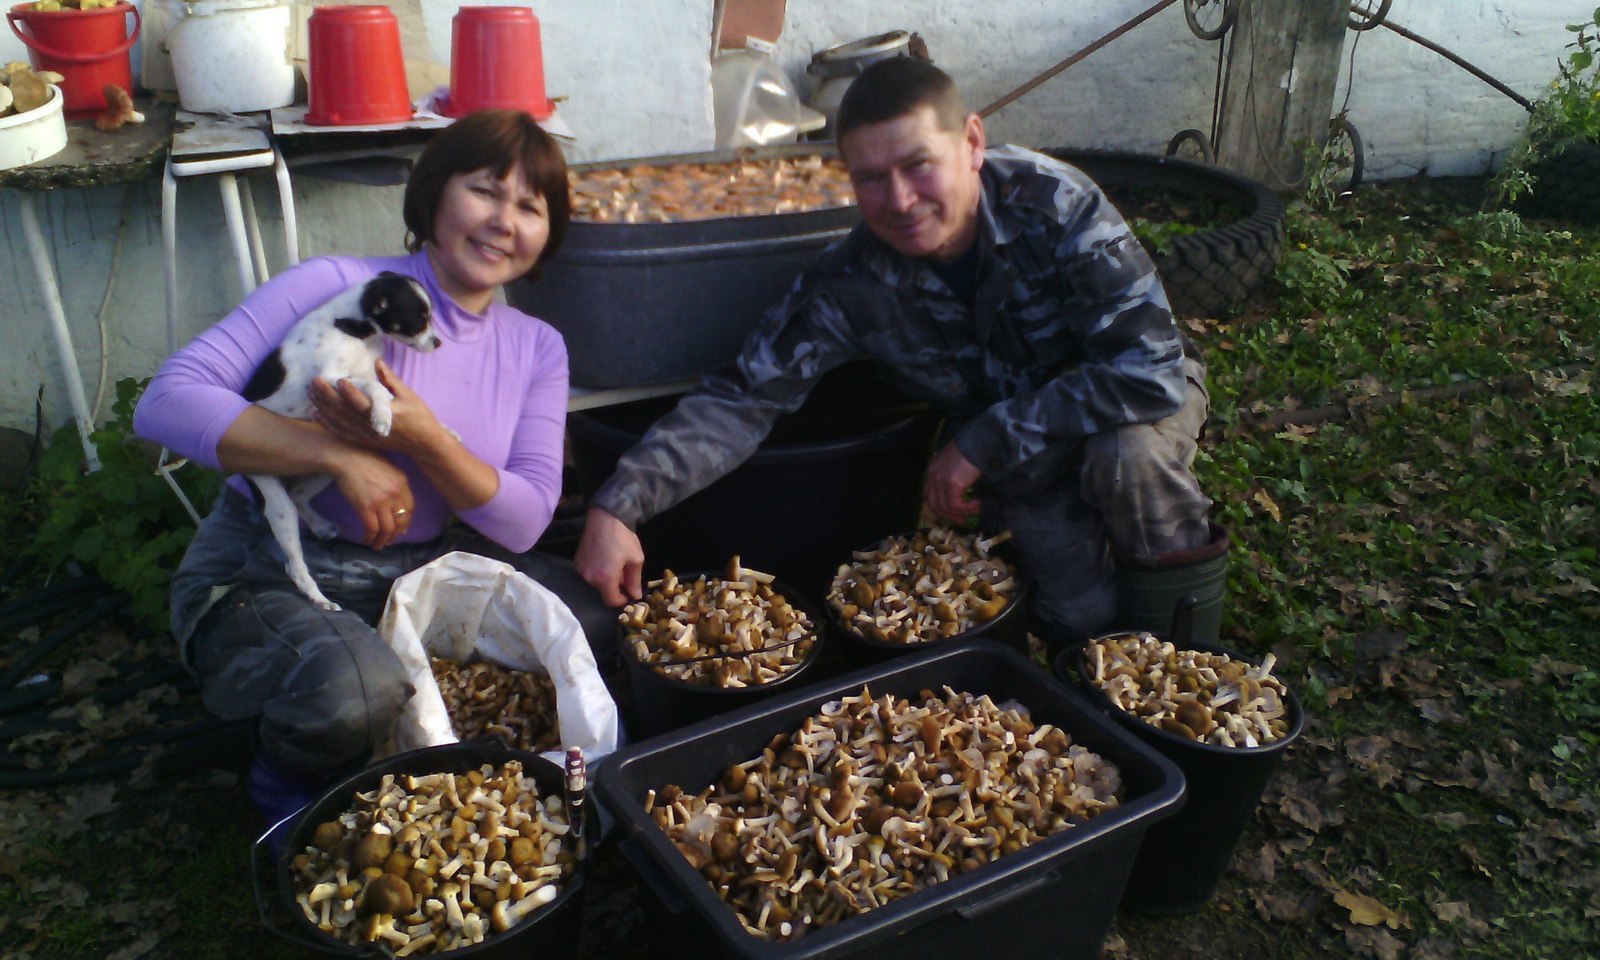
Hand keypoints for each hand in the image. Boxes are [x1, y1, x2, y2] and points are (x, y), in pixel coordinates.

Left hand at [311, 360, 448, 456]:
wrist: (424, 444)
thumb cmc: (419, 417)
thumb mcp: (409, 396)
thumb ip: (390, 380)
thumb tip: (377, 361)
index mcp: (386, 415)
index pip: (363, 403)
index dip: (350, 392)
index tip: (339, 380)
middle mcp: (373, 428)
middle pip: (345, 412)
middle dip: (328, 396)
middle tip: (315, 381)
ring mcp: (367, 437)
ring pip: (340, 422)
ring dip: (324, 408)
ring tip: (311, 393)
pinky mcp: (364, 442)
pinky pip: (341, 433)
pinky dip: (328, 424)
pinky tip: (316, 414)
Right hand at [328, 448, 415, 548]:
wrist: (346, 457)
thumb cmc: (364, 460)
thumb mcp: (388, 469)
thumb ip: (395, 486)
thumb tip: (397, 508)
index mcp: (403, 483)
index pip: (410, 509)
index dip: (405, 522)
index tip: (400, 530)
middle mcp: (395, 493)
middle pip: (401, 521)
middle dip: (395, 534)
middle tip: (388, 540)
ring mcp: (381, 501)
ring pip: (387, 529)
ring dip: (383, 540)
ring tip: (378, 545)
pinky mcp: (365, 507)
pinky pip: (372, 529)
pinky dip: (370, 537)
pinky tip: (367, 539)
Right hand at [575, 507, 644, 606]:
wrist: (605, 517)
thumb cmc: (623, 538)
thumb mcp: (635, 559)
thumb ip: (634, 581)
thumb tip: (635, 596)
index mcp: (605, 579)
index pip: (611, 601)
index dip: (621, 600)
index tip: (629, 593)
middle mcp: (589, 577)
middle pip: (603, 592)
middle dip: (615, 588)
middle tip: (625, 575)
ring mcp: (581, 569)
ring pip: (595, 583)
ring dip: (606, 579)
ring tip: (615, 565)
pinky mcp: (577, 561)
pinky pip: (589, 573)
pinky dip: (598, 571)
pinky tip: (605, 560)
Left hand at [922, 441, 982, 521]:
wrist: (981, 441)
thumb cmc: (974, 450)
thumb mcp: (957, 464)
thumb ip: (953, 477)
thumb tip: (960, 495)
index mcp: (932, 469)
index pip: (929, 495)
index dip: (938, 508)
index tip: (951, 515)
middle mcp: (932, 474)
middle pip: (933, 504)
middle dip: (947, 515)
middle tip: (962, 521)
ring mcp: (940, 479)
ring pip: (945, 507)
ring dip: (962, 512)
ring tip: (976, 509)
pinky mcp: (951, 483)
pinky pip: (956, 504)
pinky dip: (967, 508)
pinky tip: (977, 503)